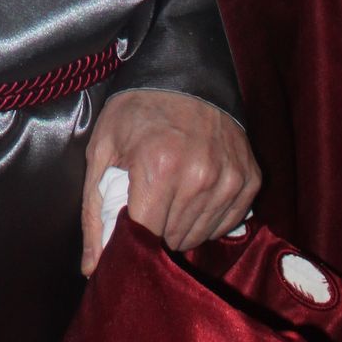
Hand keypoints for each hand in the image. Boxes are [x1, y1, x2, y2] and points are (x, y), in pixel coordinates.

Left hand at [80, 90, 260, 275]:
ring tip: (168, 195)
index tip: (122, 238)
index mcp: (158, 168)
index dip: (130, 244)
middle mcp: (199, 176)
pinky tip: (193, 192)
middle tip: (146, 204)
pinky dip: (206, 218)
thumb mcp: (102, 151)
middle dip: (153, 232)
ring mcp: (228, 179)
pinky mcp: (249, 179)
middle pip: (172, 240)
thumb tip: (93, 269)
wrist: (184, 73)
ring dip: (179, 227)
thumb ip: (95, 212)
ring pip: (199, 237)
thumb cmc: (136, 112)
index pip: (145, 238)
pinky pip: (225, 224)